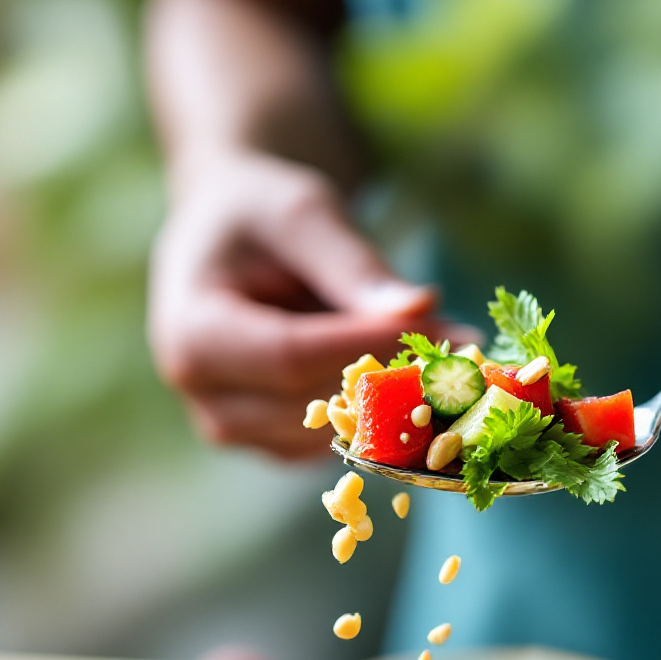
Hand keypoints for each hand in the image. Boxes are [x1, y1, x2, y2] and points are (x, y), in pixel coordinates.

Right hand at [149, 151, 476, 458]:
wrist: (227, 243)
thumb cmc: (259, 215)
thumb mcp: (302, 213)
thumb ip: (354, 263)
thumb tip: (423, 307)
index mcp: (191, 333)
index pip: (290, 356)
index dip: (367, 348)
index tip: (440, 326)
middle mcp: (206, 397)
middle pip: (313, 402)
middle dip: (393, 375)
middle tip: (469, 344)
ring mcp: (238, 431)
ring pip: (333, 435)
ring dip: (399, 401)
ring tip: (452, 354)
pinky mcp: (273, 446)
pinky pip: (340, 445)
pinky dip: (387, 417)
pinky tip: (421, 378)